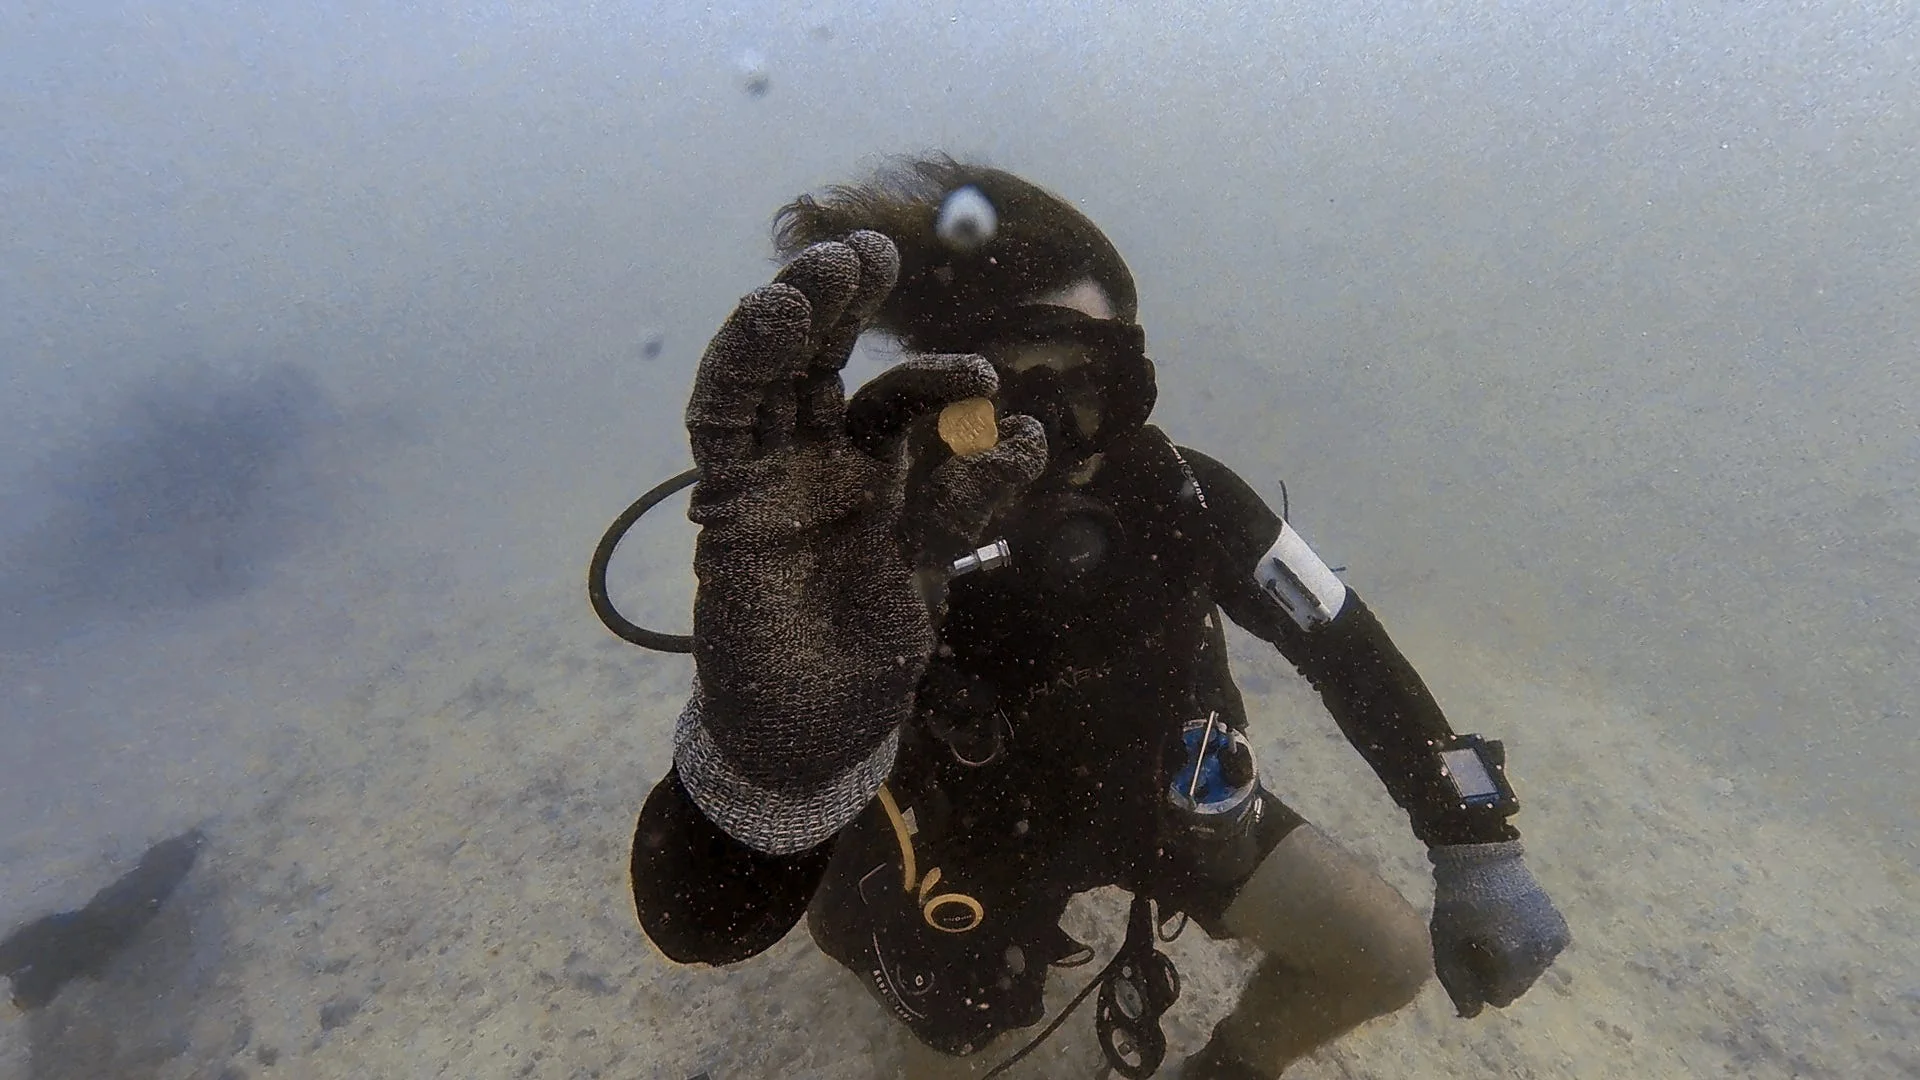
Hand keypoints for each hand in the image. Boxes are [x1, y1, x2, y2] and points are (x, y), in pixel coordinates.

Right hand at [678, 231, 1046, 849]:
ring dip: (792, 315)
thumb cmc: (867, 655)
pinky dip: (740, 365)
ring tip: (822, 273)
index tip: (984, 377)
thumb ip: (964, 505)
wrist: (809, 734)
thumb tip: (1030, 433)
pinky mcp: (726, 499)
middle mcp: (817, 461)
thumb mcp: (930, 572)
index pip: (896, 398)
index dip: (935, 374)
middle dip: (846, 301)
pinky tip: (769, 317)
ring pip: (772, 372)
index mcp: (872, 473)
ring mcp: (768, 474)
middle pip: (825, 358)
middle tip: (873, 252)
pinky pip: (723, 418)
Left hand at [1427, 841, 1571, 1017]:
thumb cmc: (1458, 900)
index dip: (1479, 983)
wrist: (1482, 857)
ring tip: (1490, 935)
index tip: (1466, 958)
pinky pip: (1542, 956)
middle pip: (1517, 986)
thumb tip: (1471, 1014)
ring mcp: (1555, 939)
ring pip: (1530, 972)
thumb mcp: (1446, 941)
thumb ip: (1457, 982)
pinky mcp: (1560, 929)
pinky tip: (1507, 930)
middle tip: (1476, 946)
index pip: (1500, 996)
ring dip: (1510, 964)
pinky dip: (1525, 951)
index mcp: (1516, 954)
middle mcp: (1543, 949)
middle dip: (1496, 975)